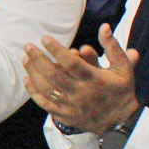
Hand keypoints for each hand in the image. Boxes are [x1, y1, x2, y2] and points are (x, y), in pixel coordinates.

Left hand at [23, 27, 143, 134]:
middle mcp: (81, 93)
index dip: (57, 50)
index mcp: (95, 80)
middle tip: (28, 46)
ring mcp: (72, 106)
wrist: (121, 121)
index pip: (72, 63)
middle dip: (38, 59)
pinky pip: (46, 104)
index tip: (45, 38)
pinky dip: (34, 92)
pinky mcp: (66, 116)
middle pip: (54, 75)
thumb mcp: (123, 68)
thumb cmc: (121, 90)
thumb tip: (104, 26)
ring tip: (25, 59)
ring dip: (33, 73)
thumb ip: (112, 47)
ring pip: (47, 89)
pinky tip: (27, 79)